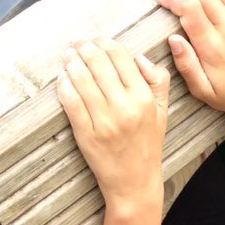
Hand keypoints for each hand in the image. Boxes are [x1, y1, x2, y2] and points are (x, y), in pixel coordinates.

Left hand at [57, 38, 170, 204]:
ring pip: (81, 79)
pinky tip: (63, 78)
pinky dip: (64, 85)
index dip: (105, 43)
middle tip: (77, 44)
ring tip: (68, 56)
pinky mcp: (86, 134)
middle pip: (98, 64)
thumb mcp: (162, 113)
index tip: (96, 41)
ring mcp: (103, 121)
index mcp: (144, 98)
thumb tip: (139, 57)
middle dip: (84, 48)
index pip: (120, 58)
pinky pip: (70, 101)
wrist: (134, 183)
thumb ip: (158, 81)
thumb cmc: (147, 146)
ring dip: (71, 62)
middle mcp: (124, 107)